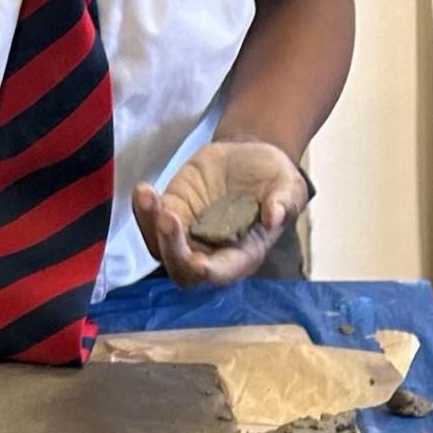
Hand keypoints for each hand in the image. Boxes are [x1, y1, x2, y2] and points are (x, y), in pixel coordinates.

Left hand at [133, 139, 307, 288]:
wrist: (252, 159)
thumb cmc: (275, 181)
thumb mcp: (289, 187)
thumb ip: (285, 202)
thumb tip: (274, 215)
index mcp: (241, 256)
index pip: (220, 274)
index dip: (207, 272)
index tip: (198, 262)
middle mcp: (211, 252)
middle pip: (182, 269)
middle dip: (172, 249)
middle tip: (168, 217)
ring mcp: (188, 234)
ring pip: (160, 246)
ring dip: (150, 226)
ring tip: (148, 195)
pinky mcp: (173, 209)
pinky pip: (151, 219)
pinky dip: (143, 208)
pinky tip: (145, 190)